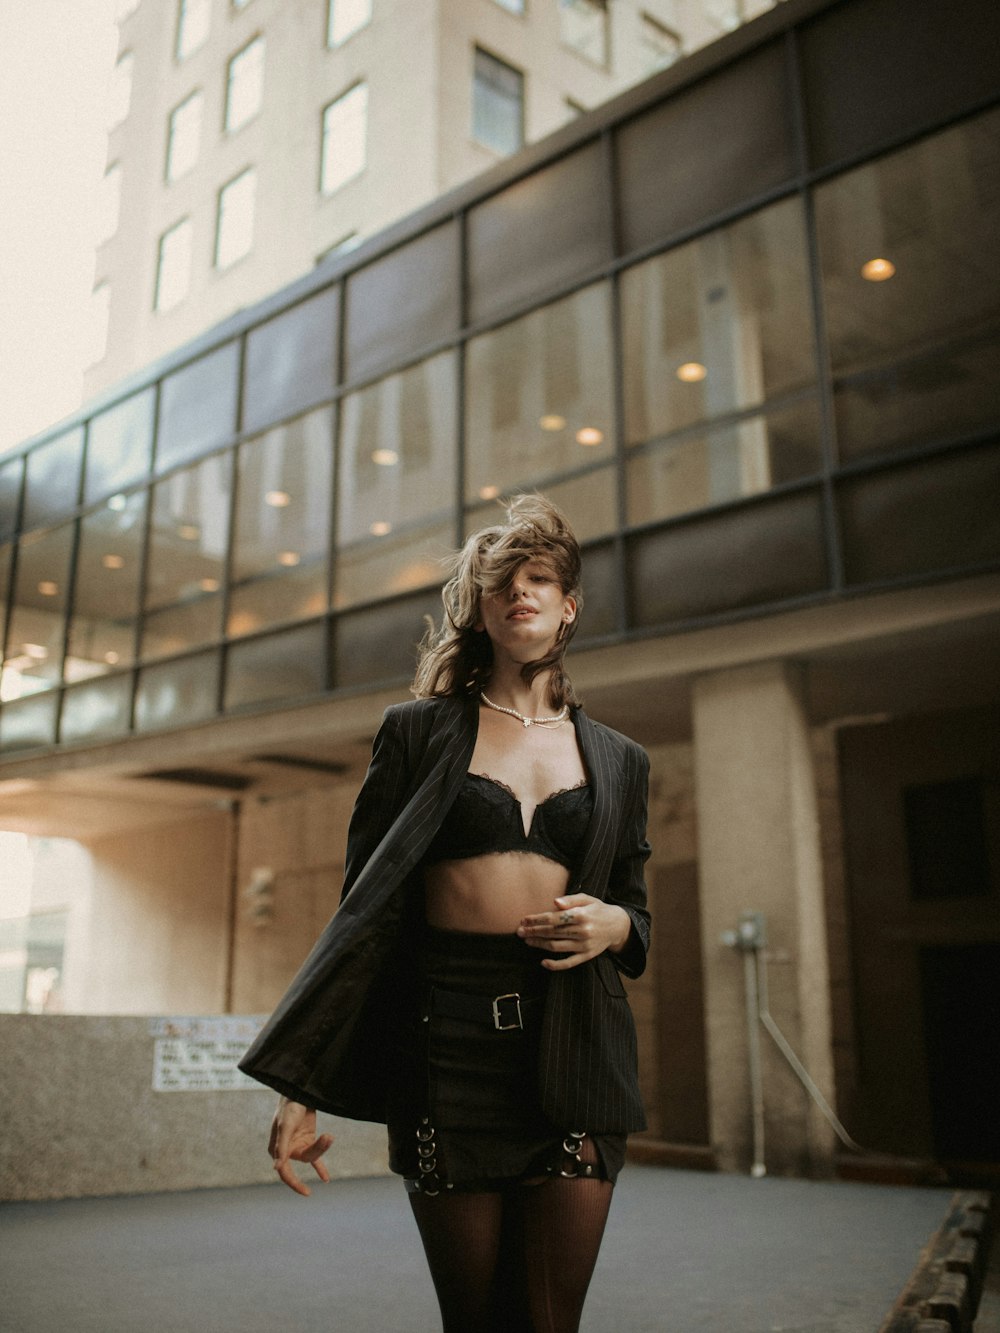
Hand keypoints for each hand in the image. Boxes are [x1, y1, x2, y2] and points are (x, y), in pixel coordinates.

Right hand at [268, 1097, 333, 1195]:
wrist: (300, 1092)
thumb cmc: (289, 1108)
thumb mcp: (285, 1126)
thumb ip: (282, 1146)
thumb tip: (277, 1168)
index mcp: (276, 1149)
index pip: (285, 1172)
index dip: (295, 1183)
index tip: (306, 1192)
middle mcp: (287, 1150)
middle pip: (305, 1159)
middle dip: (318, 1150)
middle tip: (328, 1136)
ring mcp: (298, 1146)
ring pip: (313, 1155)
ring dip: (323, 1146)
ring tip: (329, 1134)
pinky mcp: (308, 1140)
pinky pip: (315, 1158)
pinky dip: (320, 1168)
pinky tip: (325, 1178)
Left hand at [516, 894, 631, 971]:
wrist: (618, 925)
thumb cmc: (598, 909)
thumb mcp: (587, 899)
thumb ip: (570, 899)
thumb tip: (554, 902)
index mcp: (582, 915)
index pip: (553, 918)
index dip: (536, 920)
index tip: (524, 920)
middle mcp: (583, 931)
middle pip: (552, 933)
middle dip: (533, 932)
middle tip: (519, 931)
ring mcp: (584, 946)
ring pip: (557, 947)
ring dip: (539, 944)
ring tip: (527, 941)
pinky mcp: (587, 956)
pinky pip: (569, 963)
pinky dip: (555, 965)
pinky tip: (543, 962)